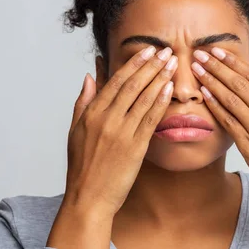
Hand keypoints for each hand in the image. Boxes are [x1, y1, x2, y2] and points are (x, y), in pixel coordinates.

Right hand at [64, 46, 177, 216]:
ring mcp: (121, 133)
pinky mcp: (135, 147)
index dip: (133, 64)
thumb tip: (90, 77)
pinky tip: (170, 89)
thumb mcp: (75, 131)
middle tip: (166, 50)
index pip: (116, 81)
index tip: (147, 51)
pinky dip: (161, 101)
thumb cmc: (82, 168)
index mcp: (91, 114)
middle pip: (132, 85)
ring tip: (173, 64)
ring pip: (143, 98)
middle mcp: (106, 119)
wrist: (88, 198)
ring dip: (160, 78)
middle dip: (151, 65)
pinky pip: (150, 119)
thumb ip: (83, 102)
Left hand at [190, 47, 248, 208]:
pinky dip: (216, 107)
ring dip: (212, 82)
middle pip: (239, 84)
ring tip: (197, 70)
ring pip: (231, 100)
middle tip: (200, 54)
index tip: (218, 51)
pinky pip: (228, 122)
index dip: (234, 62)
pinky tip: (205, 95)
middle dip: (217, 67)